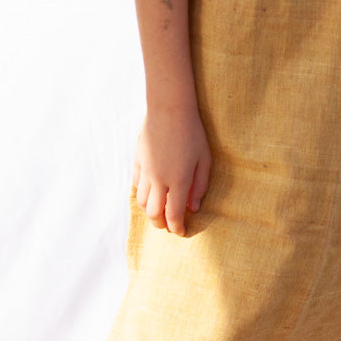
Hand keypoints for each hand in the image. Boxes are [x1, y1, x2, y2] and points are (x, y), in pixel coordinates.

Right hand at [133, 108, 211, 235]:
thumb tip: (194, 207)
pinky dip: (143, 196)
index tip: (182, 231)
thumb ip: (200, 186)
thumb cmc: (192, 133)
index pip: (174, 214)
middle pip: (154, 214)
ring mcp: (146, 171)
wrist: (169, 109)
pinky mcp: (137, 162)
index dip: (177, 228)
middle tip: (170, 225)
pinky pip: (136, 186)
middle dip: (161, 225)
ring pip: (142, 203)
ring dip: (150, 212)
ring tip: (160, 212)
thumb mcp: (205, 159)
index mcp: (179, 180)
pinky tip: (151, 194)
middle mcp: (159, 179)